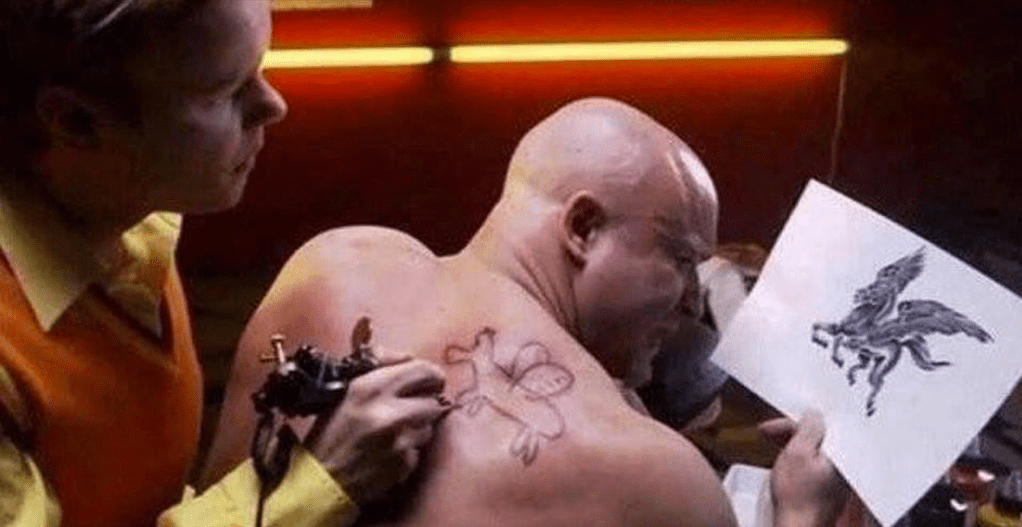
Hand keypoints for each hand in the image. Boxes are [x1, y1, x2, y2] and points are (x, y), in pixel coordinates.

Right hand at [304, 351, 448, 504]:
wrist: (321, 481)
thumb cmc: (330, 432)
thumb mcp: (345, 390)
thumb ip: (380, 368)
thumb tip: (410, 358)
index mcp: (370, 387)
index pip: (423, 370)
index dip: (429, 375)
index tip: (427, 380)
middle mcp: (389, 412)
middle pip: (433, 400)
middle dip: (424, 403)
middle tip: (410, 407)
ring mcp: (400, 441)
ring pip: (429, 426)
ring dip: (417, 427)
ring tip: (393, 431)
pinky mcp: (405, 464)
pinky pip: (419, 449)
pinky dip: (409, 449)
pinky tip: (388, 451)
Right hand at [761, 409, 848, 526]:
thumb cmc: (797, 497)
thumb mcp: (797, 453)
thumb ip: (808, 429)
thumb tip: (814, 414)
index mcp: (842, 454)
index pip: (821, 426)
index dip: (794, 422)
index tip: (776, 425)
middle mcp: (844, 466)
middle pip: (819, 438)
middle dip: (792, 433)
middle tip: (769, 433)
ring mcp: (837, 480)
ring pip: (816, 452)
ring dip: (793, 446)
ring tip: (773, 447)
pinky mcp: (828, 490)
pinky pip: (815, 466)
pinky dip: (799, 461)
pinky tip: (785, 465)